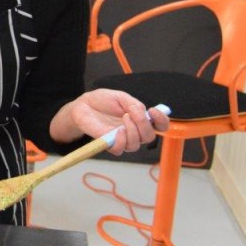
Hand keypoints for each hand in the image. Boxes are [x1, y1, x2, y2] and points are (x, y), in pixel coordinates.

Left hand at [52, 89, 169, 154]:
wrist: (84, 105)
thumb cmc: (102, 101)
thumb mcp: (120, 97)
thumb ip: (133, 104)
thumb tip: (143, 112)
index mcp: (139, 119)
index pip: (160, 126)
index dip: (162, 121)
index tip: (154, 111)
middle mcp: (134, 131)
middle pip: (149, 137)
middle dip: (143, 125)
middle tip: (131, 113)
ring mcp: (122, 138)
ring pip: (136, 145)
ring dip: (132, 131)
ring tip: (123, 118)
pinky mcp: (109, 143)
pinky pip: (121, 149)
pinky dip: (121, 141)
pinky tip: (117, 130)